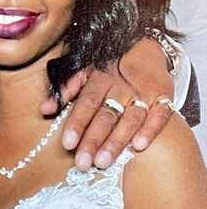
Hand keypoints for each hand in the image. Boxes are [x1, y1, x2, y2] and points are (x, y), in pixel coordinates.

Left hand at [40, 38, 174, 169]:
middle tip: (82, 162)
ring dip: (117, 141)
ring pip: (130, 119)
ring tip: (103, 162)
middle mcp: (120, 86)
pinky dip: (150, 130)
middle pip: (106, 115)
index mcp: (99, 78)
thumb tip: (45, 109)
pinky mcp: (163, 97)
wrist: (144, 46)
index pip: (86, 103)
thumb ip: (65, 90)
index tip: (67, 143)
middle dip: (93, 139)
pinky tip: (139, 146)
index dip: (77, 123)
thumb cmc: (108, 65)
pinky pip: (159, 115)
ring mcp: (142, 92)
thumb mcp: (84, 70)